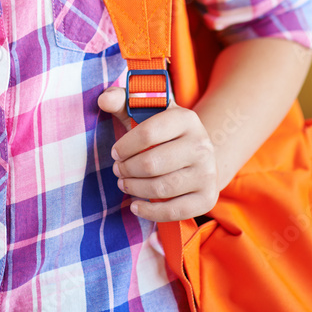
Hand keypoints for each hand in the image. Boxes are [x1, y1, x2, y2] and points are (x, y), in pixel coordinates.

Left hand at [97, 86, 218, 221]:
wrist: (199, 154)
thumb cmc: (164, 132)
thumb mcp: (147, 111)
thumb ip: (122, 101)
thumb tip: (103, 99)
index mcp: (186, 118)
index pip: (147, 133)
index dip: (125, 146)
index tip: (115, 153)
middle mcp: (201, 145)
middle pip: (152, 164)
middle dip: (127, 170)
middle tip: (118, 170)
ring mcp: (207, 173)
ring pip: (161, 188)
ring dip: (135, 189)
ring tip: (124, 184)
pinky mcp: (207, 198)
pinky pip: (174, 211)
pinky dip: (150, 212)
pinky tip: (135, 206)